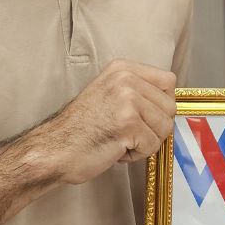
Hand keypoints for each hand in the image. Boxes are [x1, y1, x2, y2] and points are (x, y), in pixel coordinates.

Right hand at [37, 60, 176, 185]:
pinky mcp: (128, 124)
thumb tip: (169, 101)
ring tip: (120, 140)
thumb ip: (137, 90)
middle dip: (154, 127)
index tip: (144, 117)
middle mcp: (126, 79)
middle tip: (127, 133)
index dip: (161, 105)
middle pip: (170, 107)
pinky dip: (136, 155)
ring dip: (145, 142)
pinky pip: (152, 146)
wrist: (54, 149)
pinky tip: (115, 149)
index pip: (168, 82)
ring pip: (165, 127)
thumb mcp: (109, 93)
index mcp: (123, 68)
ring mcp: (128, 100)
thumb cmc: (81, 128)